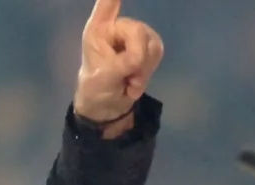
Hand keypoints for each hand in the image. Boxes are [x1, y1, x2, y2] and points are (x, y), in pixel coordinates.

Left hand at [74, 0, 163, 129]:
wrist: (107, 105)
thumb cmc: (96, 87)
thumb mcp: (102, 78)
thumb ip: (120, 64)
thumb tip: (137, 58)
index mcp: (99, 29)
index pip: (106, 5)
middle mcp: (117, 27)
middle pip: (138, 31)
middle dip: (137, 59)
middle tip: (127, 78)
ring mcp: (134, 35)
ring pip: (152, 44)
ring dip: (144, 68)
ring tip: (129, 81)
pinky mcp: (148, 46)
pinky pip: (158, 52)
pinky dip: (149, 71)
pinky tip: (136, 81)